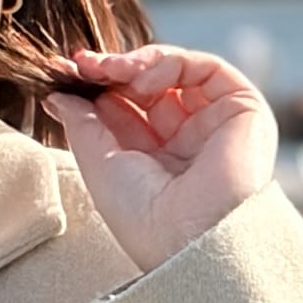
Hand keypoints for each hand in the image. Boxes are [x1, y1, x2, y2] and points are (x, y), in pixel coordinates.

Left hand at [51, 47, 278, 273]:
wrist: (191, 239)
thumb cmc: (144, 219)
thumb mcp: (99, 164)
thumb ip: (82, 123)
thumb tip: (59, 94)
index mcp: (158, 159)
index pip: (128, 106)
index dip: (99, 85)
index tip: (65, 71)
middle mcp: (190, 140)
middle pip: (150, 85)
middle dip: (114, 70)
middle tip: (85, 66)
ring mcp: (216, 123)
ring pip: (177, 70)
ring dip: (139, 63)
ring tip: (112, 71)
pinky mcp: (243, 109)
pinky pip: (205, 68)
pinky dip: (170, 63)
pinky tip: (142, 78)